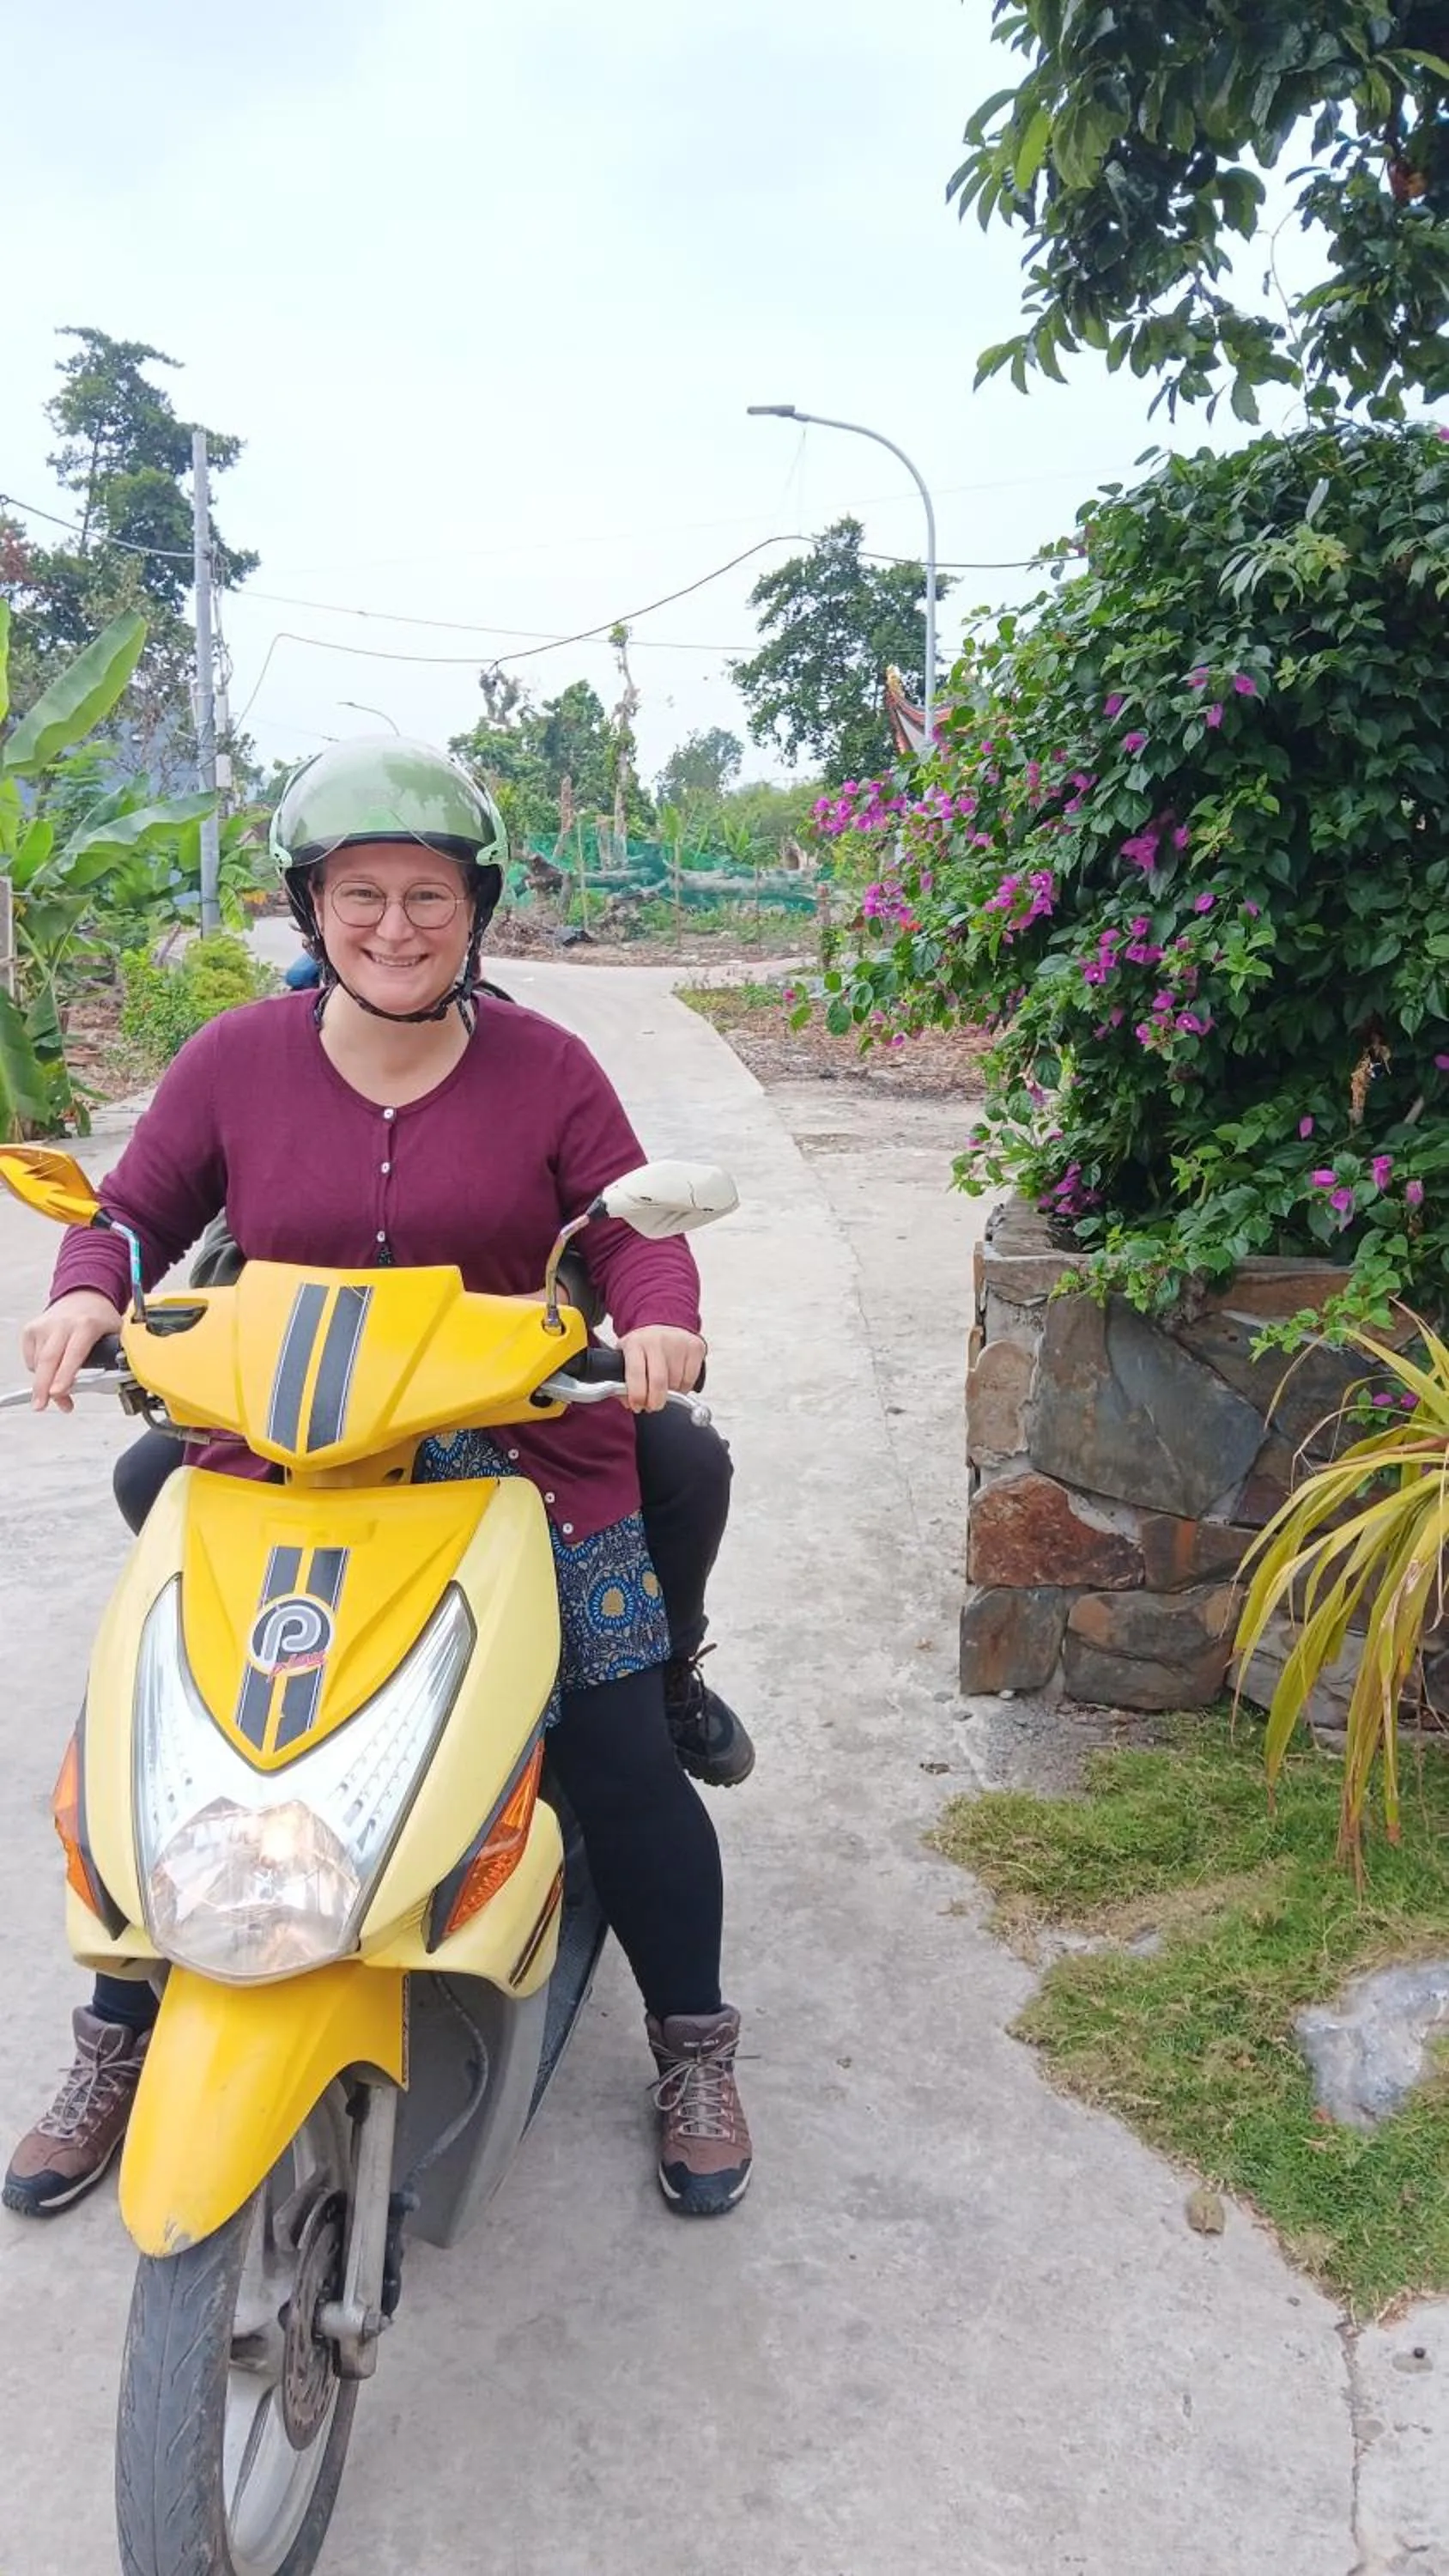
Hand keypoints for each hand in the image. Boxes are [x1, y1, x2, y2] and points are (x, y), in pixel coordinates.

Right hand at [22, 1291, 124, 1412]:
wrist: (83, 1295)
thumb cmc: (100, 1318)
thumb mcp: (118, 1333)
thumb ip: (120, 1355)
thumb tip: (125, 1380)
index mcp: (87, 1325)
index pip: (74, 1353)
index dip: (65, 1375)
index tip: (58, 1392)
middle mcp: (62, 1324)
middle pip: (48, 1360)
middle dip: (43, 1387)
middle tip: (41, 1405)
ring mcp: (44, 1326)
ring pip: (38, 1364)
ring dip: (46, 1384)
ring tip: (60, 1393)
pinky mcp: (31, 1330)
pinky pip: (31, 1359)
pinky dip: (39, 1371)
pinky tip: (52, 1369)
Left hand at [615, 1325, 704, 1413]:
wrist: (664, 1325)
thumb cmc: (643, 1346)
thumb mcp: (625, 1358)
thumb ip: (622, 1382)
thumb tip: (629, 1402)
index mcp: (635, 1343)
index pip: (635, 1373)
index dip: (637, 1395)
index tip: (637, 1406)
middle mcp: (656, 1340)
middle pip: (658, 1381)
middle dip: (655, 1401)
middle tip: (652, 1406)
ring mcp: (677, 1342)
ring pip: (676, 1383)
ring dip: (670, 1394)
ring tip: (663, 1387)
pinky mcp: (695, 1347)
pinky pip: (690, 1380)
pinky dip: (683, 1388)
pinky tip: (676, 1381)